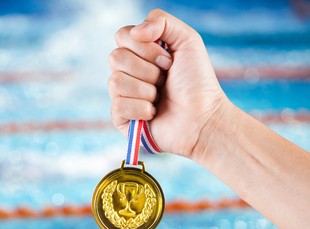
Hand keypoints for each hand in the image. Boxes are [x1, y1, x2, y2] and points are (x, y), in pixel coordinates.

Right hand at [108, 9, 226, 156]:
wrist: (202, 118)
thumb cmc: (197, 82)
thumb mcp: (188, 40)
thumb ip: (162, 21)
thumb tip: (134, 32)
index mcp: (140, 53)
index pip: (122, 36)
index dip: (145, 47)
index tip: (168, 61)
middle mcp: (128, 72)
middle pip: (115, 57)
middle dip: (147, 70)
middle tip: (166, 80)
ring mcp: (123, 95)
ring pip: (115, 81)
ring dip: (146, 90)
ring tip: (160, 98)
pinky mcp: (121, 118)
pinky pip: (118, 106)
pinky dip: (141, 109)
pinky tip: (153, 113)